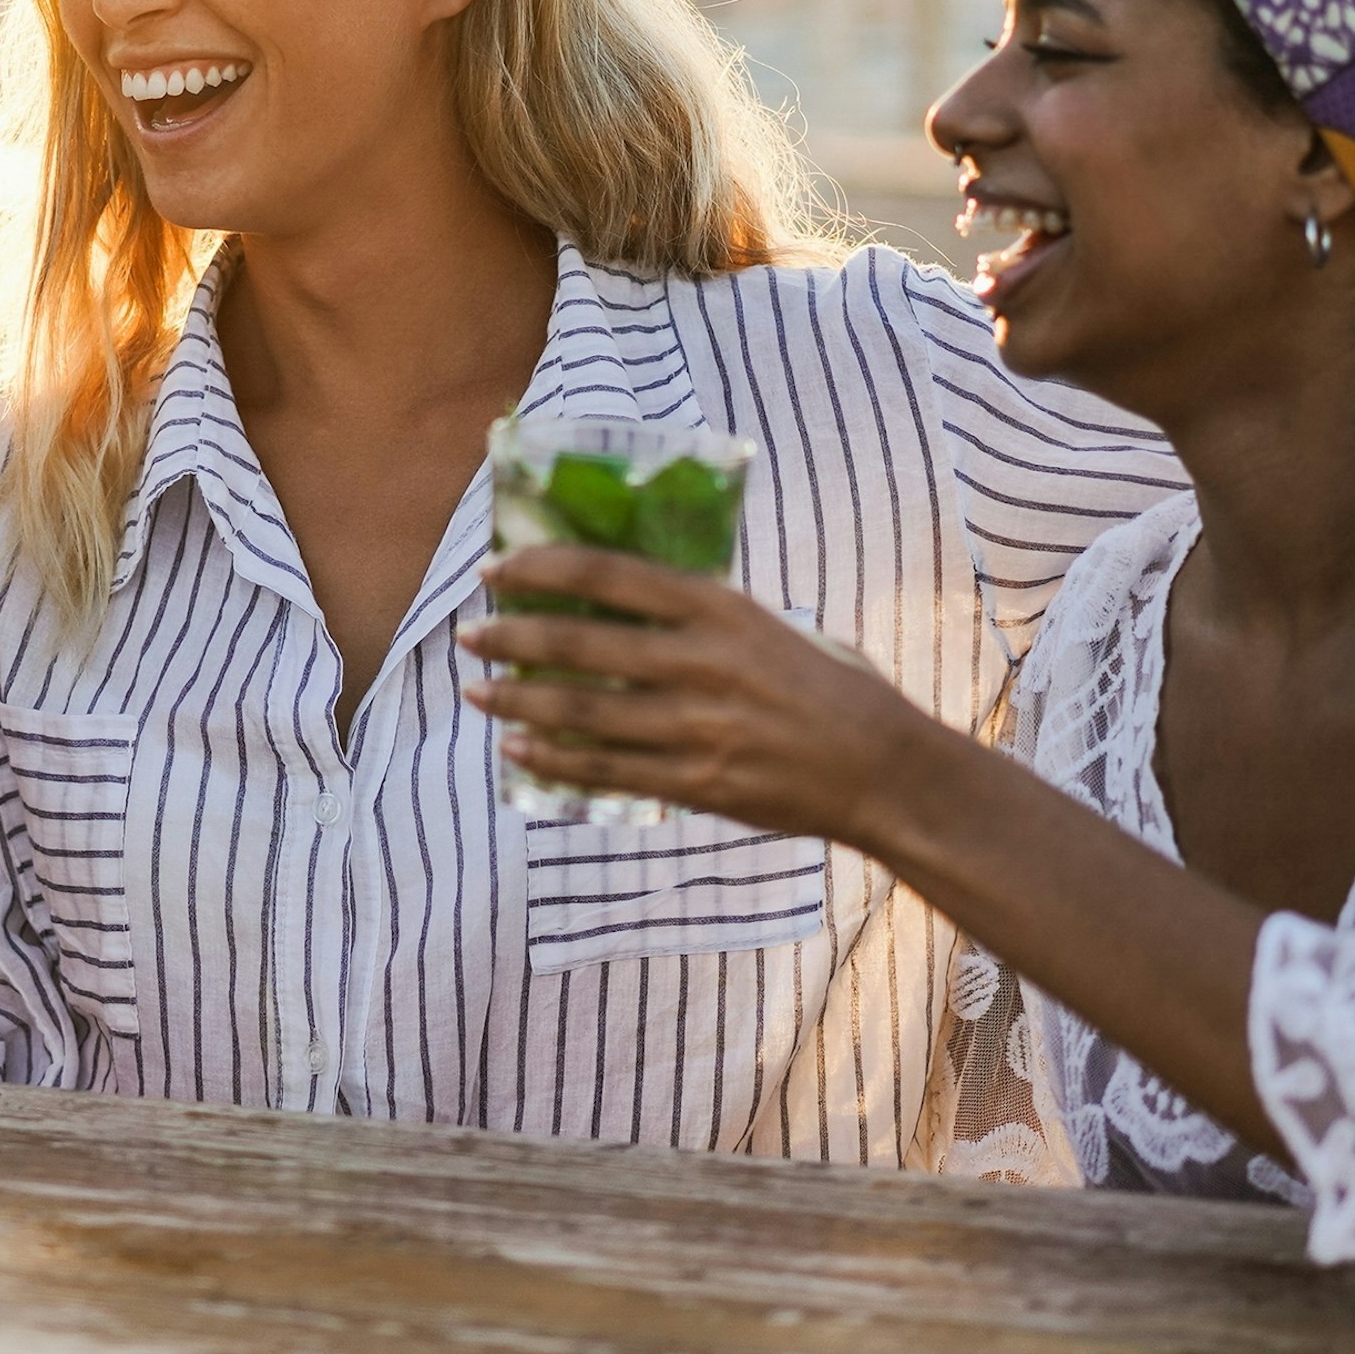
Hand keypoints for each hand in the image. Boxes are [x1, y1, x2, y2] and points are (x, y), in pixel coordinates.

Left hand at [457, 547, 937, 840]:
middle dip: (512, 637)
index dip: (543, 570)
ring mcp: (697, 728)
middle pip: (581, 643)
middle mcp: (703, 663)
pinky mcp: (698, 784)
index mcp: (722, 610)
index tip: (497, 571)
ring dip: (518, 699)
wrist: (884, 770)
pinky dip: (553, 759)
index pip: (610, 576)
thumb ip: (703, 616)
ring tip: (478, 691)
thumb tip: (624, 599)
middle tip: (471, 634)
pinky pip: (607, 770)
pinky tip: (517, 749)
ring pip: (581, 710)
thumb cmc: (829, 688)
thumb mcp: (771, 627)